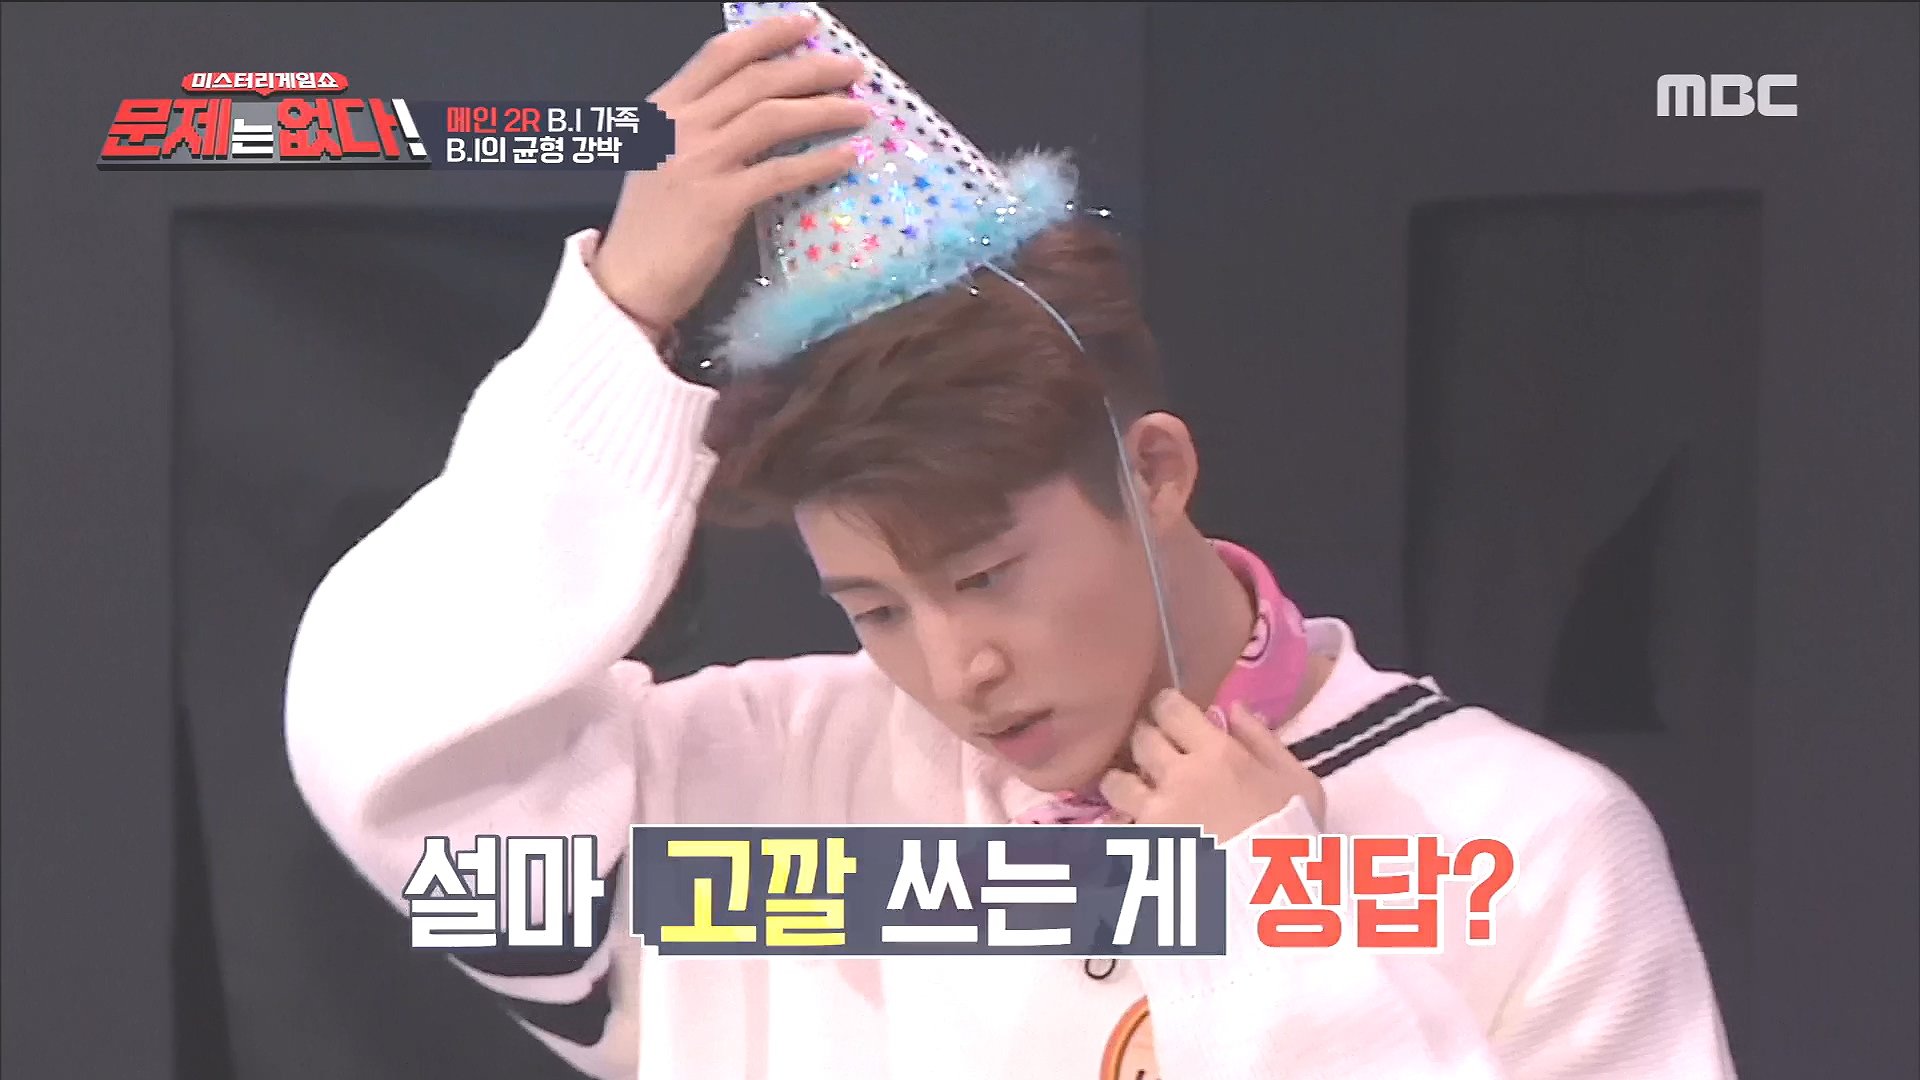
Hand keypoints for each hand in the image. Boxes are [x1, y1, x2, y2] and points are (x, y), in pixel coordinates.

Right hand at [591, 12, 871, 335]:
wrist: (627, 281)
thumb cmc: (651, 224)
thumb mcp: (663, 158)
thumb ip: (702, 128)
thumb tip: (765, 106)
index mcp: (665, 109)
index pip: (722, 54)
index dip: (768, 34)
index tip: (808, 25)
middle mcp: (680, 127)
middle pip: (756, 79)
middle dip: (812, 68)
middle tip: (853, 69)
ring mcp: (698, 163)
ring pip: (772, 117)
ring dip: (824, 110)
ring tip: (861, 111)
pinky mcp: (718, 203)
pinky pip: (780, 172)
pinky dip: (819, 161)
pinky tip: (847, 157)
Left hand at [1099, 691, 1325, 840]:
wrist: (1278, 898)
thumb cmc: (1294, 836)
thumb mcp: (1297, 781)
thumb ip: (1263, 740)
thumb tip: (1233, 708)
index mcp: (1217, 754)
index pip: (1170, 709)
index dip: (1167, 706)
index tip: (1171, 714)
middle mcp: (1178, 777)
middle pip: (1141, 739)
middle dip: (1148, 739)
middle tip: (1157, 750)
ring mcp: (1156, 814)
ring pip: (1116, 782)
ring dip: (1123, 780)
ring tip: (1135, 790)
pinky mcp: (1144, 849)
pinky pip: (1119, 826)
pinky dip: (1125, 822)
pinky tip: (1138, 829)